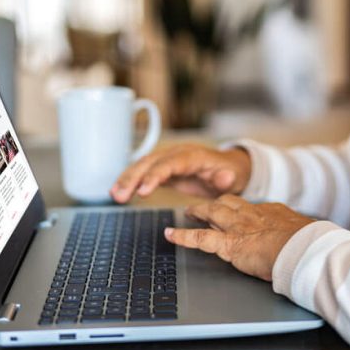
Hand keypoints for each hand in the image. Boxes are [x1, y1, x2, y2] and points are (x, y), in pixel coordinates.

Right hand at [110, 144, 251, 202]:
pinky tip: (118, 191)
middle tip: (119, 195)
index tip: (143, 191)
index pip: (170, 164)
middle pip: (151, 162)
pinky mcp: (164, 169)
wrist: (229, 167)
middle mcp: (178, 154)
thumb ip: (228, 179)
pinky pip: (144, 172)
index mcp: (193, 156)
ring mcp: (169, 160)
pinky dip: (131, 180)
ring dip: (127, 179)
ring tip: (114, 195)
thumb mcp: (234, 177)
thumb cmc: (231, 173)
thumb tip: (225, 178)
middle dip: (134, 177)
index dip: (155, 175)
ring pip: (143, 165)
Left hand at [166, 195, 314, 280]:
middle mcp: (252, 215)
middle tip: (204, 206)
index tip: (235, 209)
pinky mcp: (228, 243)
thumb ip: (295, 238)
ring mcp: (237, 227)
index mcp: (271, 213)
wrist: (303, 248)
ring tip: (187, 212)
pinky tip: (170, 235)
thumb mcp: (304, 237)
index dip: (239, 208)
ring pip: (212, 212)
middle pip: (228, 203)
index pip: (250, 208)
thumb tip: (303, 244)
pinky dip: (183, 236)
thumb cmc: (308, 245)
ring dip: (198, 211)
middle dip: (214, 203)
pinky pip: (199, 237)